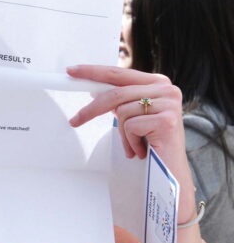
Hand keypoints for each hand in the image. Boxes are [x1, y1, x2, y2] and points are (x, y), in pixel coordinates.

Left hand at [67, 65, 183, 160]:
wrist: (171, 171)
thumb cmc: (150, 143)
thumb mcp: (134, 114)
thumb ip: (121, 99)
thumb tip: (94, 90)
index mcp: (158, 83)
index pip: (119, 73)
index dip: (93, 72)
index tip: (71, 71)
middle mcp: (167, 89)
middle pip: (116, 93)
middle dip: (92, 109)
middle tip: (74, 121)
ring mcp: (169, 104)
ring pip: (122, 112)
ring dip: (123, 134)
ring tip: (135, 144)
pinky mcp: (166, 120)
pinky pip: (130, 127)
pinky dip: (130, 142)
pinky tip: (142, 150)